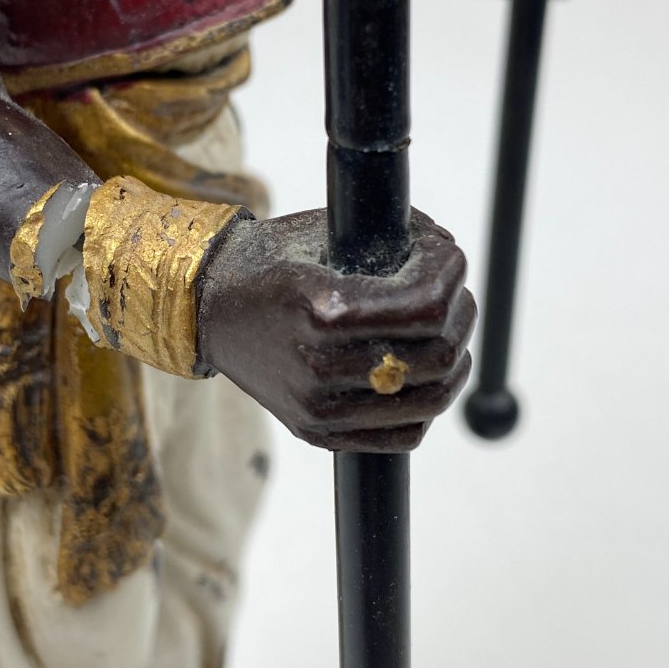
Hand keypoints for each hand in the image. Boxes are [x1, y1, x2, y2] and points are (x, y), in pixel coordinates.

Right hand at [196, 210, 475, 452]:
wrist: (208, 309)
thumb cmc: (270, 262)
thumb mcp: (326, 232)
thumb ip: (392, 234)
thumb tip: (446, 248)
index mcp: (323, 310)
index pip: (425, 305)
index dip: (450, 274)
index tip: (450, 258)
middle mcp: (319, 366)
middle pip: (436, 354)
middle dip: (460, 313)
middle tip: (453, 293)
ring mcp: (318, 408)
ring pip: (430, 399)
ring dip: (454, 360)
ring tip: (447, 333)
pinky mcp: (318, 432)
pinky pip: (403, 436)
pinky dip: (427, 404)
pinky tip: (424, 375)